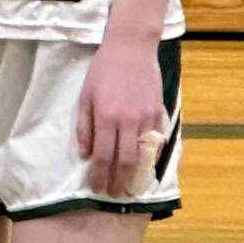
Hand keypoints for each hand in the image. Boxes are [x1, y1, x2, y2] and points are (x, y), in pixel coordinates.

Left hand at [77, 33, 166, 196]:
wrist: (130, 49)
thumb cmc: (102, 71)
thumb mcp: (85, 96)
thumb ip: (84, 126)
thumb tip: (84, 153)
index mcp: (106, 117)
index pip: (102, 156)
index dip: (99, 175)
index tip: (96, 188)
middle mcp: (128, 122)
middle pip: (126, 161)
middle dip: (118, 181)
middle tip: (113, 193)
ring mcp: (147, 118)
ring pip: (144, 154)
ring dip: (137, 173)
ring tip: (129, 186)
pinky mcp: (159, 113)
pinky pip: (156, 141)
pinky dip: (150, 155)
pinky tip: (145, 164)